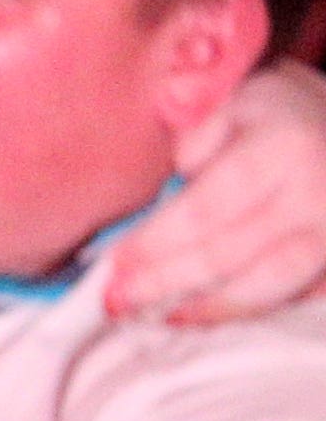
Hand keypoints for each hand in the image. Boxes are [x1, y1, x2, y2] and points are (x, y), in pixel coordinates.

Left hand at [108, 62, 325, 321]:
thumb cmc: (271, 110)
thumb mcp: (228, 103)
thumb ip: (192, 144)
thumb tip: (167, 196)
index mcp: (282, 149)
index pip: (207, 209)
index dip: (157, 243)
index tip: (115, 264)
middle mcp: (317, 194)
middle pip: (232, 252)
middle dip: (167, 281)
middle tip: (116, 302)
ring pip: (271, 284)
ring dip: (208, 307)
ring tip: (159, 316)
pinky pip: (301, 293)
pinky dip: (251, 308)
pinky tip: (209, 313)